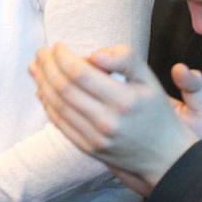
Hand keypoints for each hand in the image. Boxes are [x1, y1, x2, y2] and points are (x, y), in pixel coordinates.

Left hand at [30, 43, 201, 194]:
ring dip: (42, 83)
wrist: (165, 156)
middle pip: (64, 89)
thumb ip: (125, 59)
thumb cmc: (156, 112)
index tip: (57, 45)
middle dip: (48, 66)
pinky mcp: (88, 149)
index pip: (81, 74)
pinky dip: (47, 105)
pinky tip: (43, 90)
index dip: (63, 57)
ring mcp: (95, 138)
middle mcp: (107, 121)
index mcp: (124, 100)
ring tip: (36, 66)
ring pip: (58, 107)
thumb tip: (94, 53)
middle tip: (41, 52)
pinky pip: (60, 125)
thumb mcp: (149, 79)